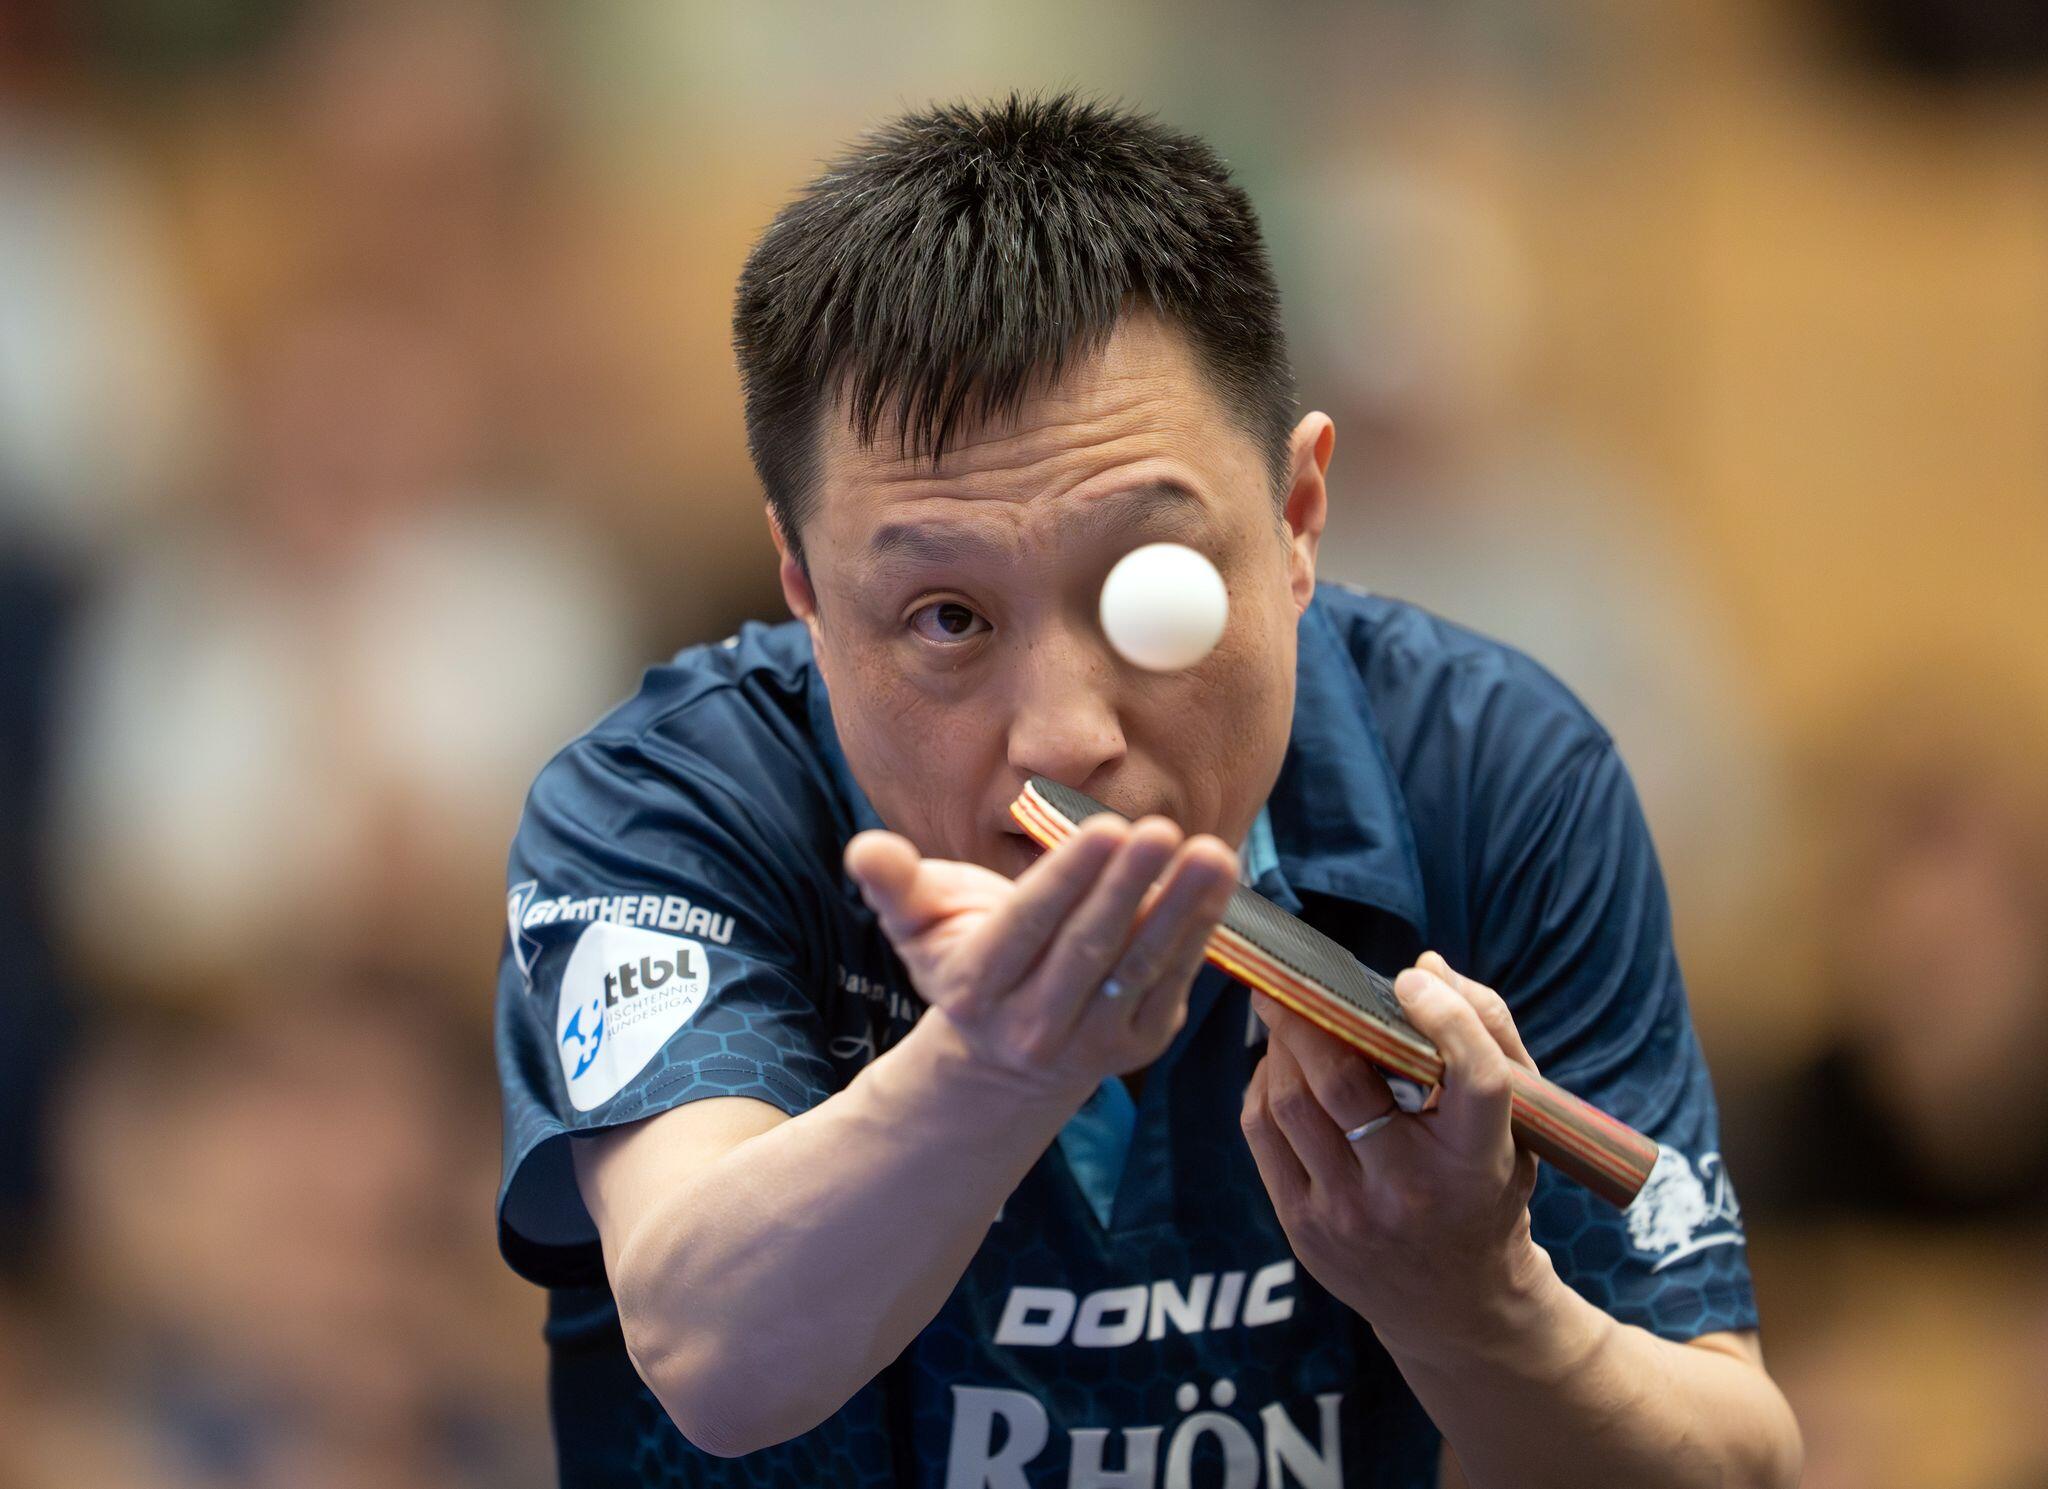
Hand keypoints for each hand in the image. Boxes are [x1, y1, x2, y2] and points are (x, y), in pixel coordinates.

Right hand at [844, 816, 1238, 1103]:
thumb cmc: (963, 961)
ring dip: (1179, 910)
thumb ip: (894, 883)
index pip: (1026, 929)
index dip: (1065, 880)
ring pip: (1138, 968)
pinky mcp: (1138, 1043)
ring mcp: (1091, 1041)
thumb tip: (864, 849)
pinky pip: (1172, 984)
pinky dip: (1198, 934)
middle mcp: (1032, 1025)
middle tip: (1160, 829)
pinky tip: (1217, 886)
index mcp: (975, 987)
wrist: (1003, 1062)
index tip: (1103, 828)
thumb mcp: (915, 925)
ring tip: (1211, 855)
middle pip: (1086, 949)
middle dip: (1127, 887)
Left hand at [1238, 951, 1553, 1361]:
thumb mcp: (1519, 1120)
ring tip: (1290, 1019)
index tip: (1411, 982)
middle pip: (1344, 1079)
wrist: (1460, 1305)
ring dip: (1281, 1045)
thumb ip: (1487, 1032)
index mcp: (1479, 1159)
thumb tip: (1422, 967)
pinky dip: (1264, 1086)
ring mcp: (1350, 1215)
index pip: (1473, 1076)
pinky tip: (1282, 1068)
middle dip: (1311, 1013)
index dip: (1445, 1016)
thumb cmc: (1486, 1185)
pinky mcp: (1304, 1229)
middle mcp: (1412, 1191)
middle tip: (1299, 980)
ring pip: (1290, 1101)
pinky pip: (1263, 1132)